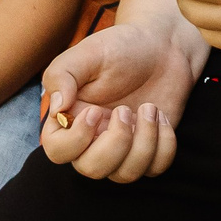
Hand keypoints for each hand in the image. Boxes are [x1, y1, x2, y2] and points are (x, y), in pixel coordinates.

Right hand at [40, 15, 205, 180]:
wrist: (163, 46)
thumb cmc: (121, 47)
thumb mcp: (88, 52)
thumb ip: (63, 75)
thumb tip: (56, 109)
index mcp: (71, 118)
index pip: (57, 151)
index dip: (75, 140)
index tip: (96, 111)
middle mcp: (93, 138)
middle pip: (91, 169)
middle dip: (115, 144)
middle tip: (126, 109)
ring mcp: (122, 147)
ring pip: (124, 175)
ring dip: (143, 143)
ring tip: (150, 108)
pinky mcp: (150, 148)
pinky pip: (154, 169)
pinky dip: (163, 146)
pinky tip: (162, 117)